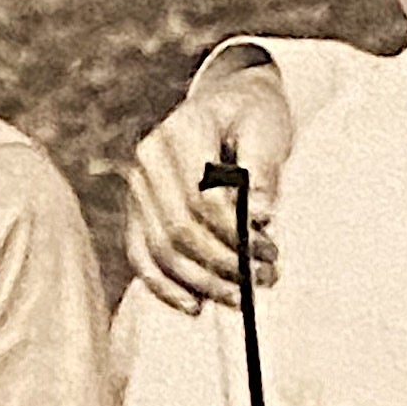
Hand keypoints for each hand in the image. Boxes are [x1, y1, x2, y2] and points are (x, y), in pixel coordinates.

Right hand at [123, 61, 292, 313]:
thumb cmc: (253, 115)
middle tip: (263, 279)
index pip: (203, 198)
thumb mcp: (269, 130)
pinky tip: (194, 306)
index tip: (270, 251)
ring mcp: (136, 186)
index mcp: (181, 132)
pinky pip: (141, 255)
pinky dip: (164, 286)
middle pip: (178, 228)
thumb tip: (261, 216)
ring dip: (201, 281)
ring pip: (160, 248)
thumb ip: (263, 171)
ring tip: (242, 297)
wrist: (228, 99)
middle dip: (222, 263)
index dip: (235, 233)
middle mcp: (148, 159)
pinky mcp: (136, 209)